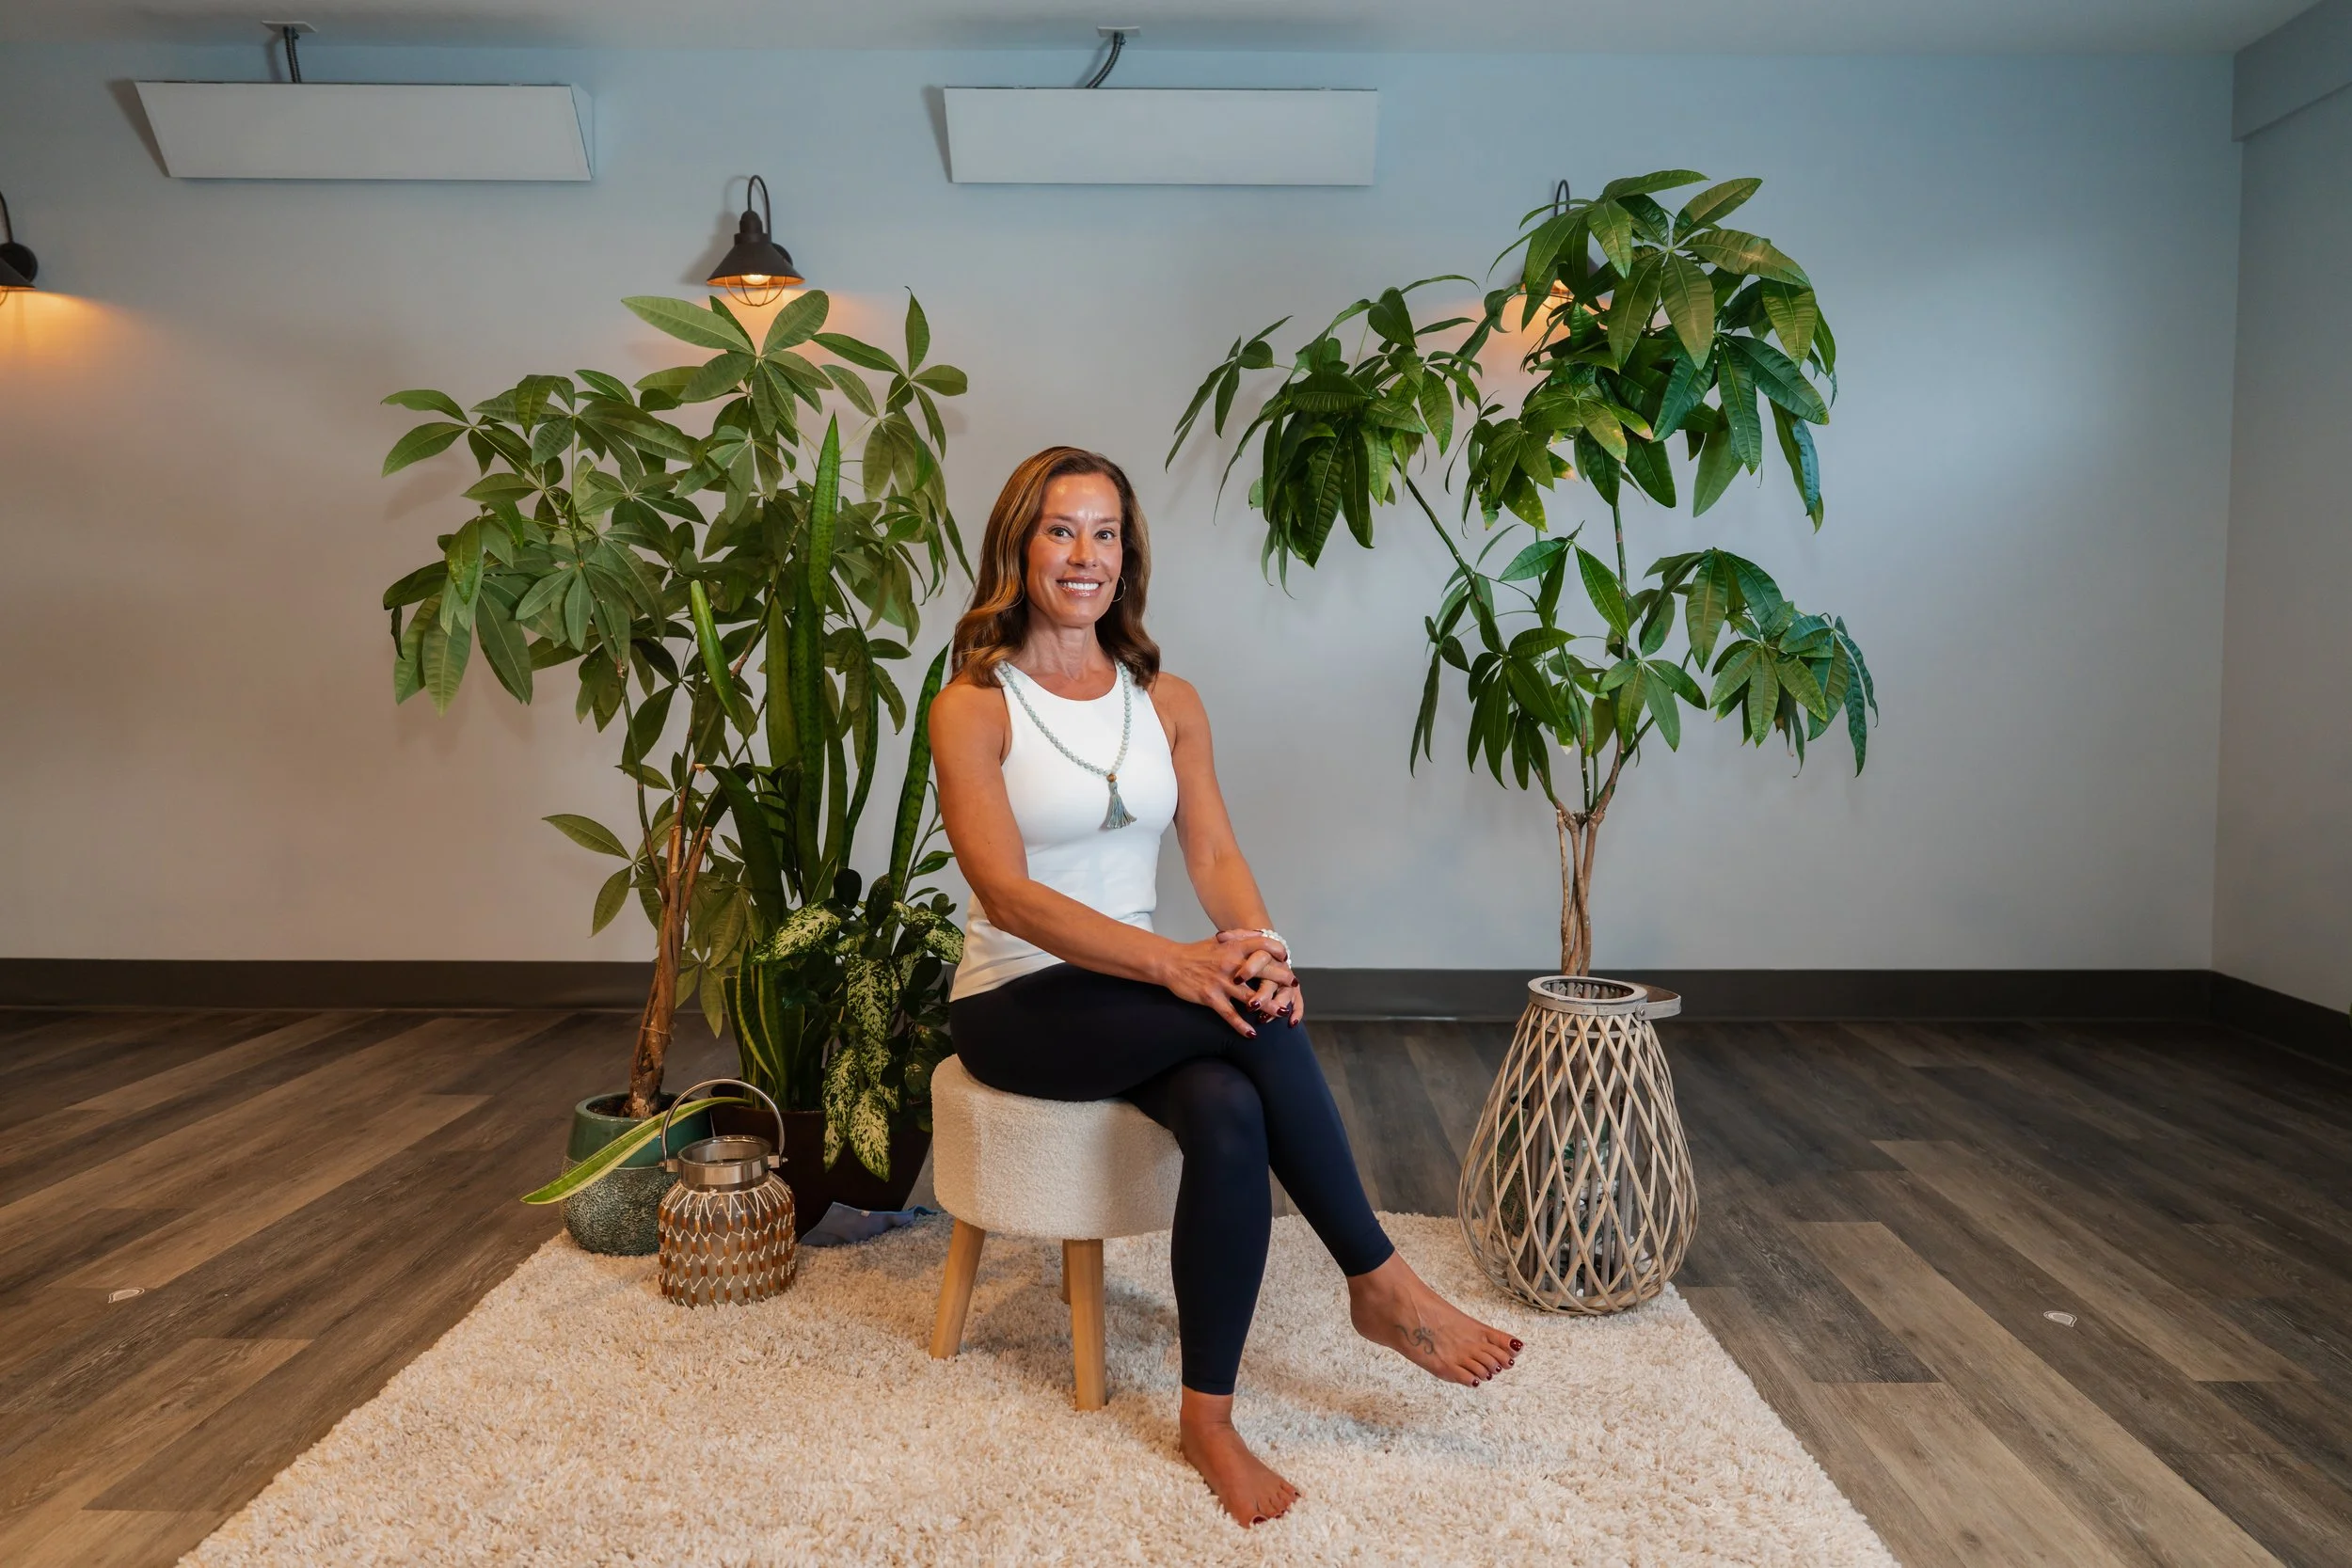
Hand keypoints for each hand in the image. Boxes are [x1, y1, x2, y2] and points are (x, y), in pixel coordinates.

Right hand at [1162, 934, 1291, 1036]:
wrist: (1171, 963)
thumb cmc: (1197, 952)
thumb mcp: (1219, 940)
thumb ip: (1240, 939)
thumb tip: (1260, 936)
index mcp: (1233, 946)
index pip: (1262, 944)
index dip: (1277, 951)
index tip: (1285, 959)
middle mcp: (1231, 963)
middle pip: (1263, 971)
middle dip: (1281, 980)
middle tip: (1293, 987)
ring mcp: (1221, 982)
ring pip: (1251, 997)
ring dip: (1269, 1006)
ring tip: (1282, 1012)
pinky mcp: (1210, 997)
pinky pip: (1230, 1014)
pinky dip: (1242, 1026)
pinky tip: (1252, 1034)